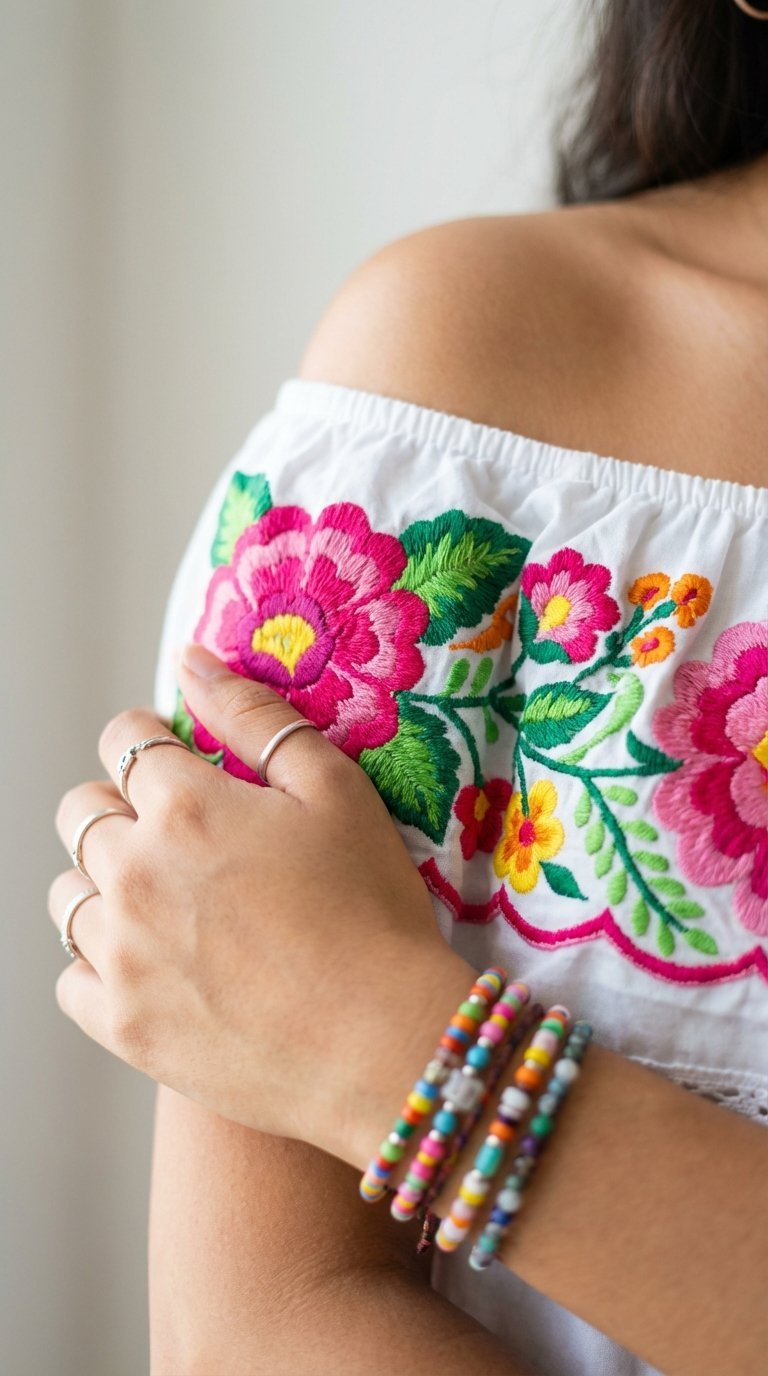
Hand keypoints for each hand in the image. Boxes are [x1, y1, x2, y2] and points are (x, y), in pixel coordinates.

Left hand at [50, 644, 469, 1156]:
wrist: (384, 1045)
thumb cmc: (373, 911)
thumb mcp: (335, 790)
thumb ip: (255, 715)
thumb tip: (190, 659)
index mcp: (185, 805)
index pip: (124, 740)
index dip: (149, 738)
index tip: (174, 757)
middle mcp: (133, 872)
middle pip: (81, 812)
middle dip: (120, 805)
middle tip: (177, 831)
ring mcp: (120, 953)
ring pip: (67, 893)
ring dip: (102, 882)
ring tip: (162, 898)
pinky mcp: (122, 1025)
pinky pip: (70, 979)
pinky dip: (98, 962)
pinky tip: (150, 961)